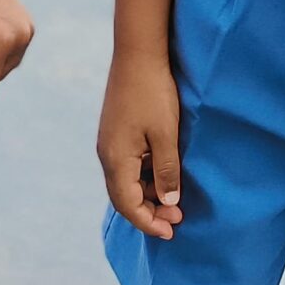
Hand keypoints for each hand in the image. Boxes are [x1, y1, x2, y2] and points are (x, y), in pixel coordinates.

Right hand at [97, 49, 184, 239]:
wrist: (137, 52)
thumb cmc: (154, 93)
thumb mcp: (166, 135)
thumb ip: (167, 171)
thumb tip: (169, 203)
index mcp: (116, 159)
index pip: (128, 205)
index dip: (149, 222)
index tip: (172, 232)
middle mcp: (107, 154)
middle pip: (123, 197)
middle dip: (149, 212)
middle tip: (177, 219)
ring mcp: (109, 142)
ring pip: (126, 181)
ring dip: (148, 194)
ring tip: (174, 200)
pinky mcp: (116, 132)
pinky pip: (128, 166)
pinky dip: (144, 178)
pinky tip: (163, 175)